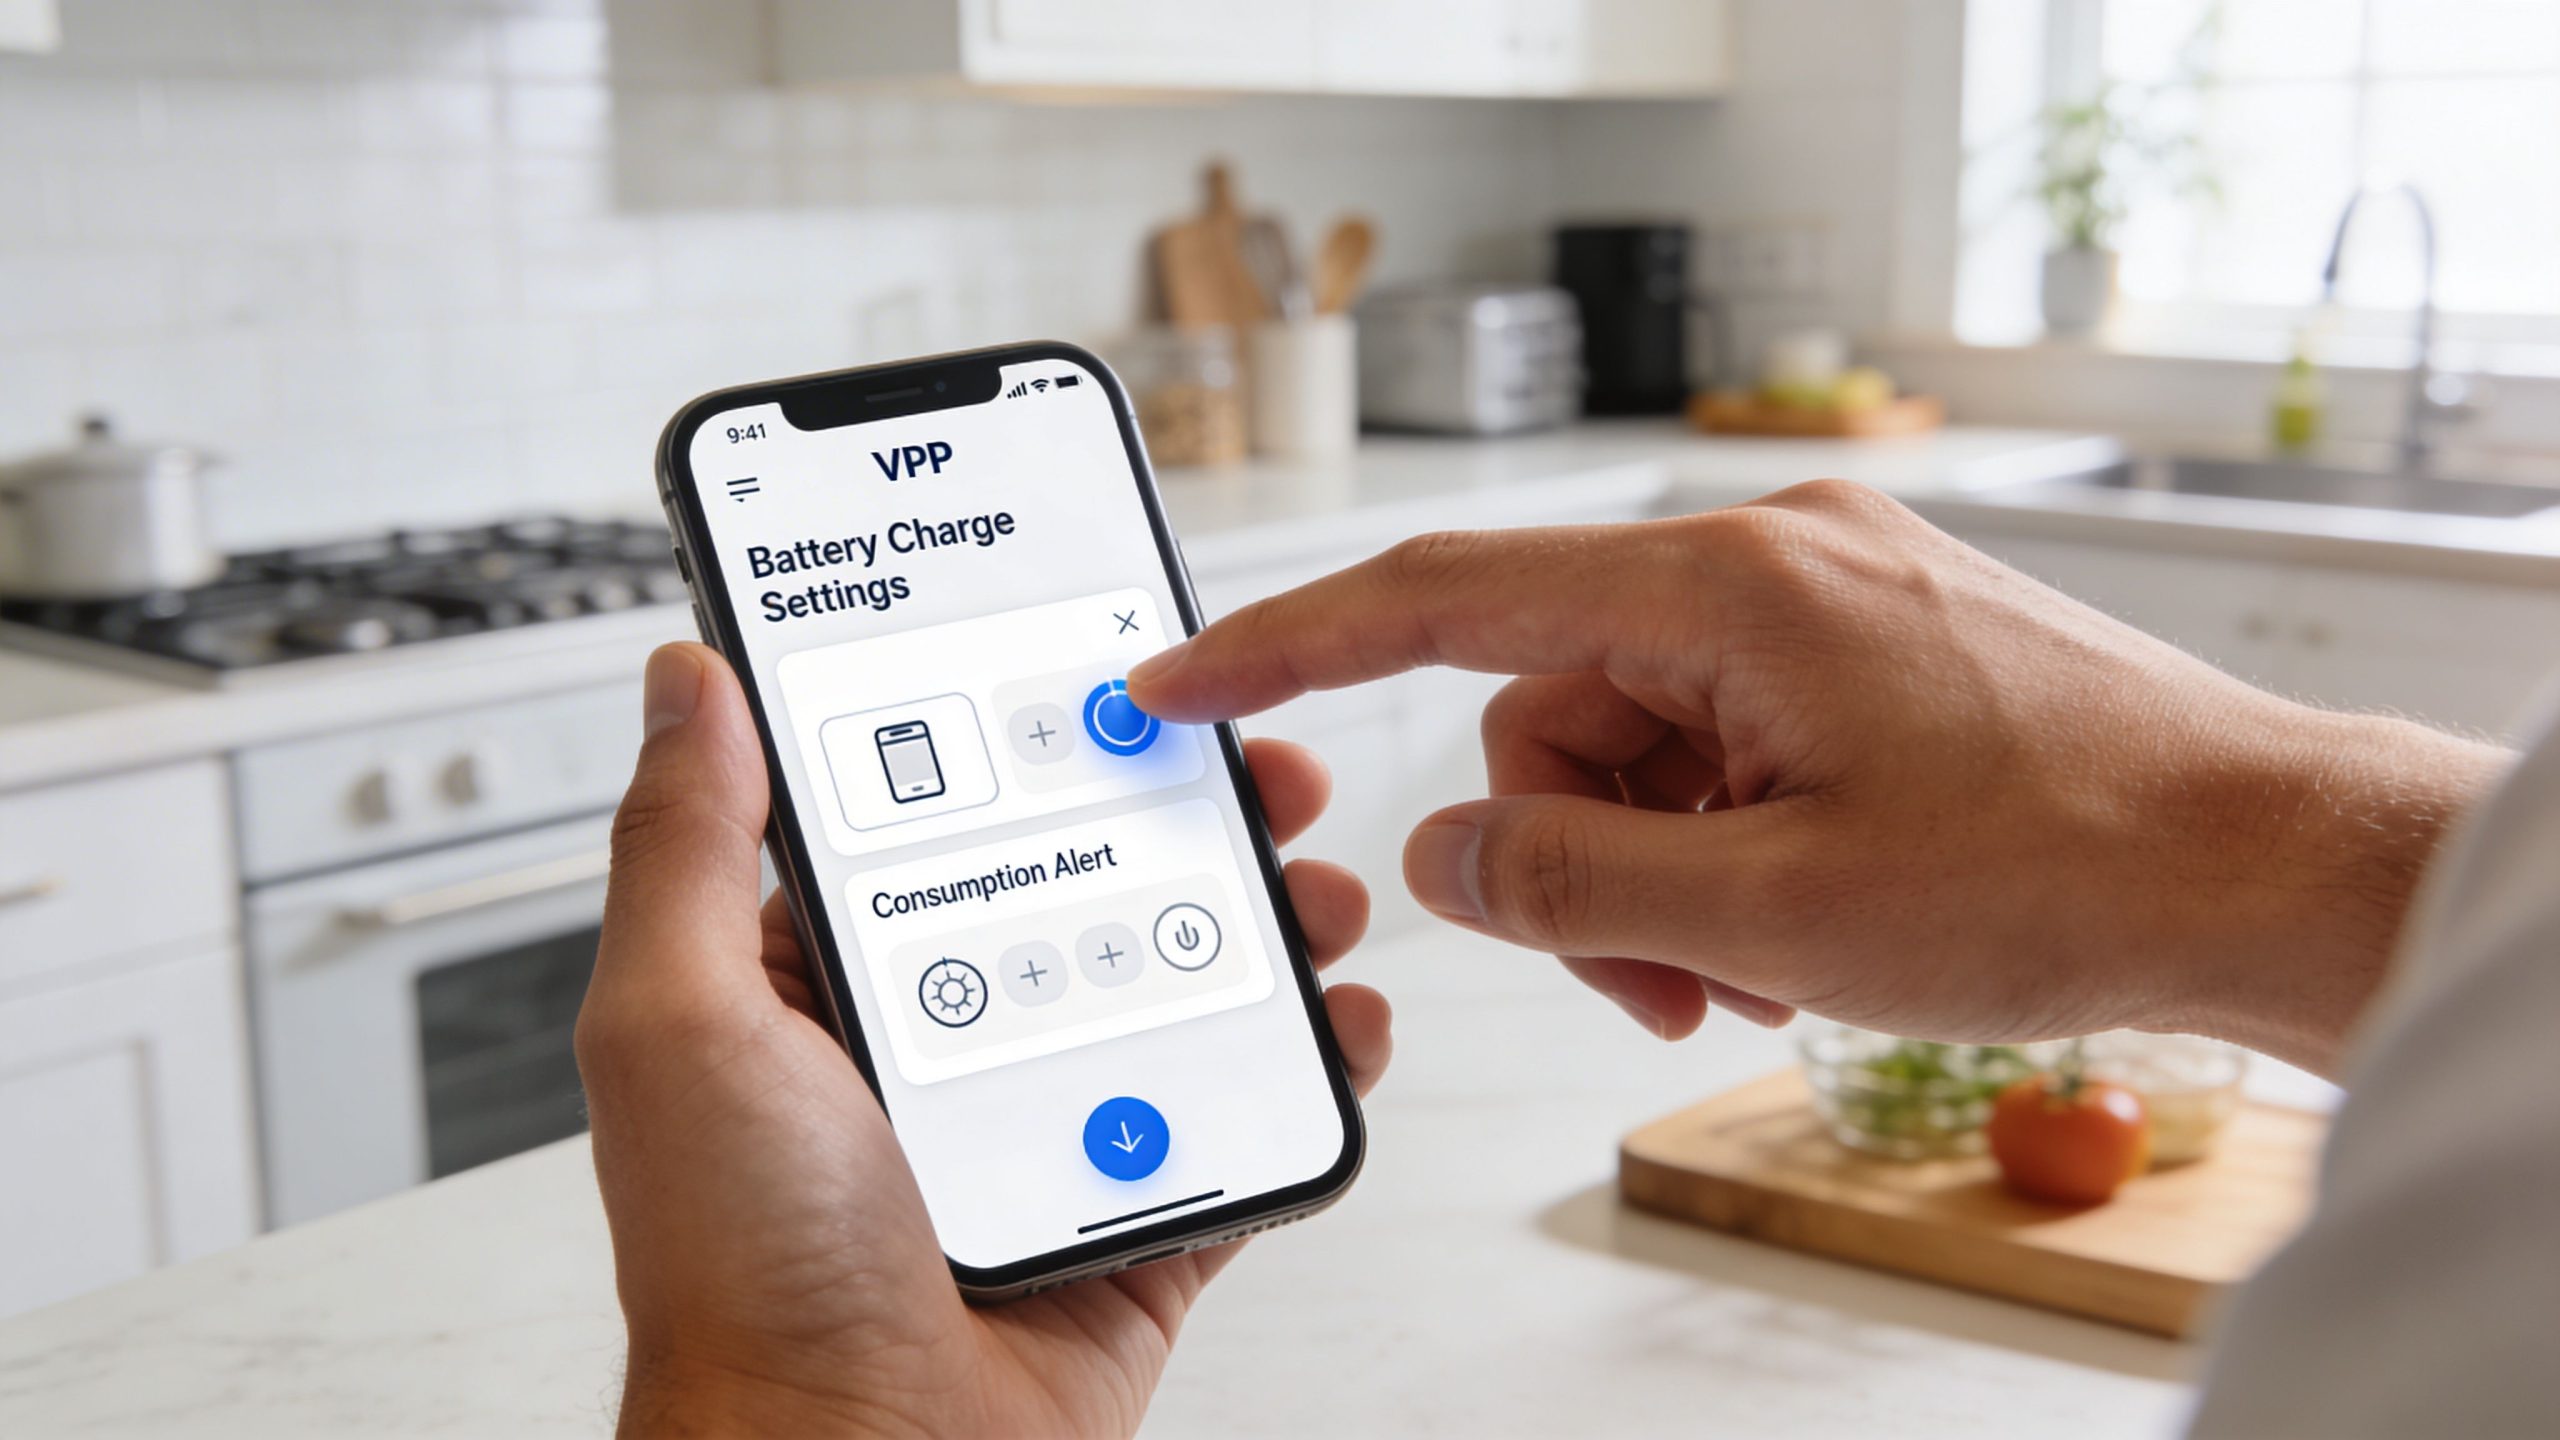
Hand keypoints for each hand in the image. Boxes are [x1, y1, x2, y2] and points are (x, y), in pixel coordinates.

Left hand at [578, 643, 1387, 1437]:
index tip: (1115, 680)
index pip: (939, 822)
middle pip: (1089, 888)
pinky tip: (1341, 1020)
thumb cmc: (740, 1275)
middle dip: (1188, 820)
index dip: (1032, 739)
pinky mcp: (1132, 1212)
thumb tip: (690, 684)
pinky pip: (1238, 1118)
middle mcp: (939, 1047)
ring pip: (1179, 989)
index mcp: (824, 987)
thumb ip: (688, 848)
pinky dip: (1307, 1068)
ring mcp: (1042, 1129)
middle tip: (1262, 776)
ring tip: (1319, 889)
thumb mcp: (681, 1025)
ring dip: (1268, 927)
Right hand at [1129, 481, 2506, 1074]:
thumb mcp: (1777, 913)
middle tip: (1659, 977)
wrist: (2263, 862)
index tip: (1188, 683)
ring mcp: (1822, 602)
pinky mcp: (1863, 650)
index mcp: (1725, 585)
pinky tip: (1797, 926)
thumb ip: (1571, 884)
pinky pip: (1719, 742)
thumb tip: (1444, 853)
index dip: (1288, 644)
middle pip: (1546, 707)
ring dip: (1657, 873)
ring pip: (1632, 741)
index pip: (1445, 594)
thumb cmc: (2068, 866)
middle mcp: (1767, 561)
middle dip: (1570, 858)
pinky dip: (1722, 845)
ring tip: (1755, 967)